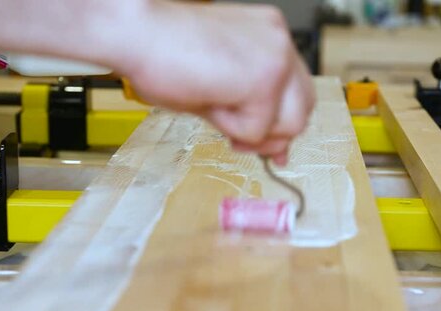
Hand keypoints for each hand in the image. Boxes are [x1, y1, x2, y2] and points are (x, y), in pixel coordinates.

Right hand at [116, 1, 314, 164]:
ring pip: (289, 125)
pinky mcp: (264, 80)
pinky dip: (230, 128)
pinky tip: (208, 100)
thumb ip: (250, 111)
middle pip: (303, 110)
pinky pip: (258, 130)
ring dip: (250, 131)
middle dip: (273, 134)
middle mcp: (280, 42)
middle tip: (239, 137)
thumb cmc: (163, 53)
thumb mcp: (220, 85)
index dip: (282, 123)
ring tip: (216, 108)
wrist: (136, 34)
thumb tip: (272, 146)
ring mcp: (276, 59)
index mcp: (269, 37)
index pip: (297, 91)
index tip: (266, 140)